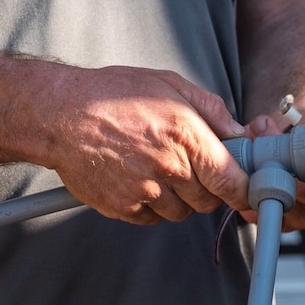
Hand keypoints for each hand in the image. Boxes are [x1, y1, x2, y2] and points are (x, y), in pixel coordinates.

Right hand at [40, 65, 249, 224]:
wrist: (61, 114)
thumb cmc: (114, 95)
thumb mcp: (171, 85)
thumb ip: (212, 111)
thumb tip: (239, 134)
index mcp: (187, 136)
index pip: (232, 181)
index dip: (243, 190)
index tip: (243, 189)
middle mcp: (168, 167)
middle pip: (209, 202)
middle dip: (208, 189)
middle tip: (192, 169)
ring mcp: (145, 192)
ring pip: (182, 213)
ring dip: (179, 199)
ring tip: (158, 169)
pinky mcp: (123, 208)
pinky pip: (153, 219)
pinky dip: (152, 206)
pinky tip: (138, 178)